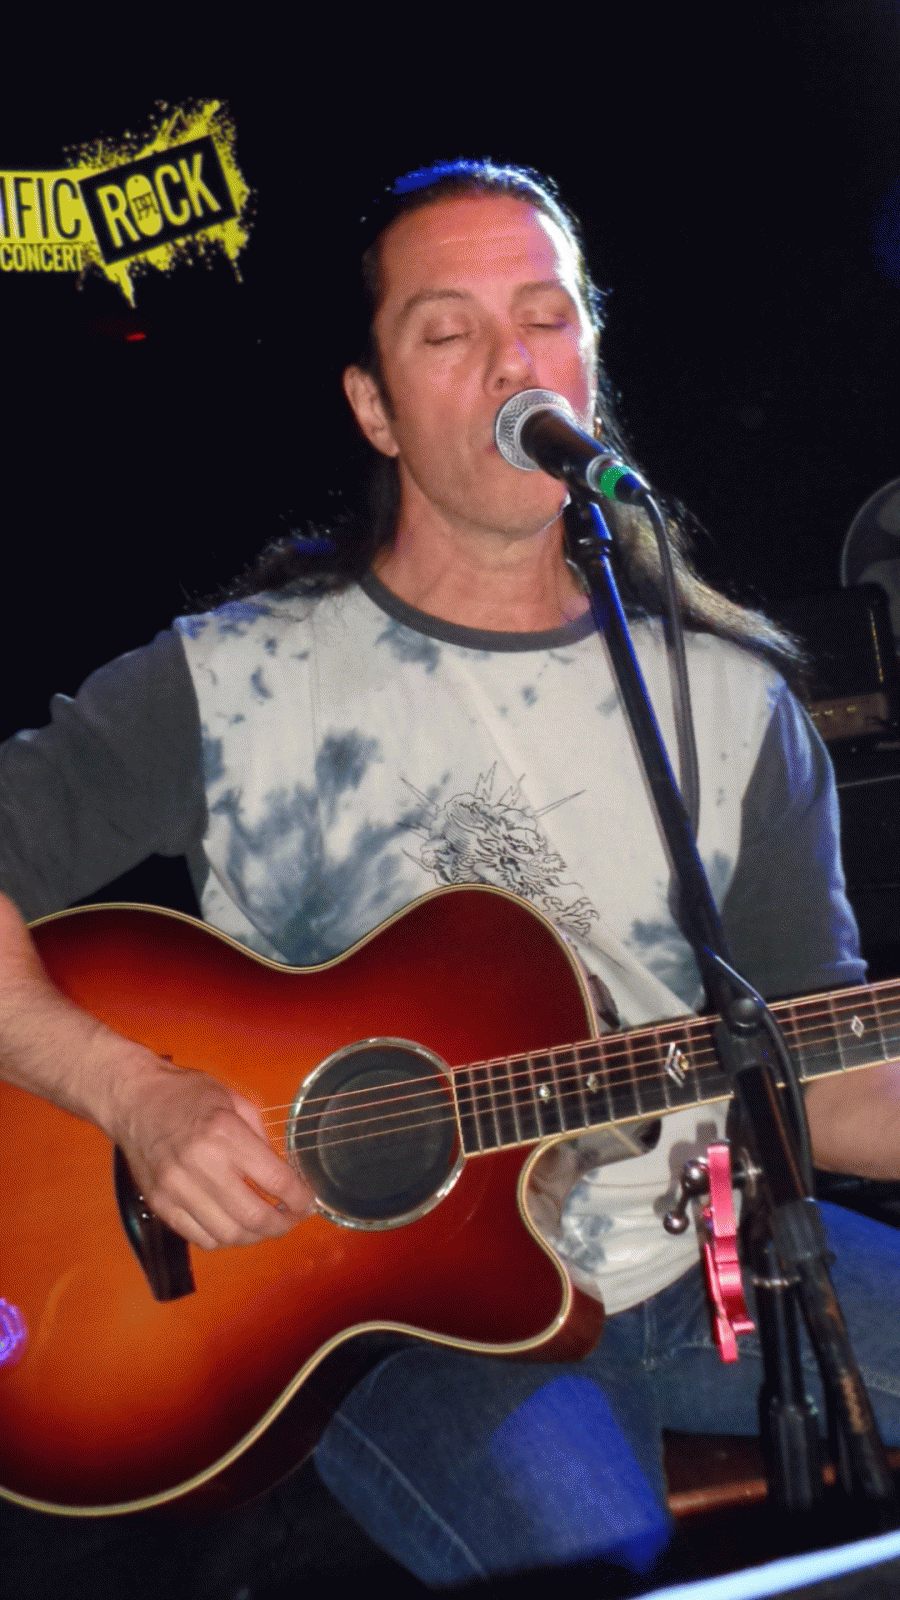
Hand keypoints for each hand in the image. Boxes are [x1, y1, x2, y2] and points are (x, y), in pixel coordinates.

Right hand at [108, 1052, 317, 1250]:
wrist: (134, 1099)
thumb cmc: (185, 1094)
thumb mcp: (233, 1099)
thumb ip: (260, 1135)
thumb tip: (282, 1172)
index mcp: (225, 1134)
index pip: (275, 1179)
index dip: (299, 1197)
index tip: (308, 1201)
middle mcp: (200, 1164)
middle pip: (253, 1215)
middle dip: (282, 1224)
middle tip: (291, 1219)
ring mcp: (177, 1187)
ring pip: (228, 1234)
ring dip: (254, 1236)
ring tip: (264, 1226)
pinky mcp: (160, 1203)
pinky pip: (199, 1237)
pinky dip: (223, 1239)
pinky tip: (233, 1225)